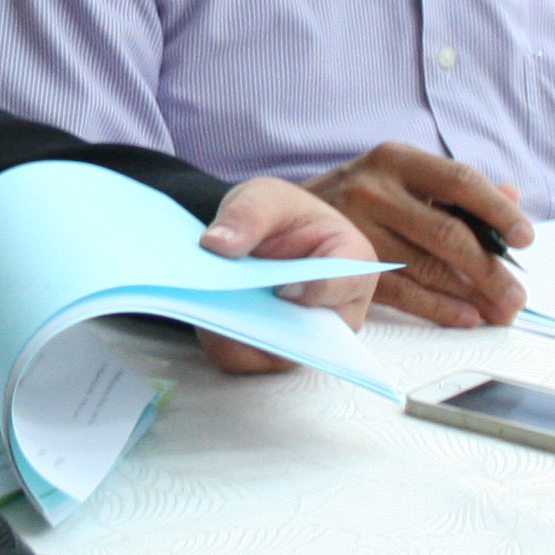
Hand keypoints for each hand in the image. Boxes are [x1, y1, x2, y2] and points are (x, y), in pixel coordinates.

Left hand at [188, 177, 382, 373]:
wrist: (258, 234)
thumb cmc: (278, 214)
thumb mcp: (263, 196)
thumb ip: (246, 215)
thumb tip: (216, 245)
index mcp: (352, 263)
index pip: (346, 284)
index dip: (317, 291)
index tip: (284, 288)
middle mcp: (337, 311)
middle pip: (311, 334)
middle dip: (270, 320)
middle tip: (229, 302)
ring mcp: (304, 336)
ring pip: (274, 354)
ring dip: (239, 333)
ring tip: (208, 307)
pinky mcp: (268, 350)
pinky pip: (243, 358)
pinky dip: (220, 339)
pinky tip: (202, 314)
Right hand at [301, 142, 531, 326]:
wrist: (283, 214)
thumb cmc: (359, 194)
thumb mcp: (401, 175)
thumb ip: (455, 188)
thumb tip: (511, 196)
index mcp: (395, 159)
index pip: (459, 181)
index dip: (497, 210)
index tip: (524, 238)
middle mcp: (374, 189)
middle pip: (447, 231)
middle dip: (490, 268)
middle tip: (518, 295)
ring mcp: (356, 228)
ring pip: (427, 266)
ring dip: (471, 294)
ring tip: (501, 311)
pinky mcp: (345, 265)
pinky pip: (402, 291)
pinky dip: (438, 308)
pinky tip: (465, 316)